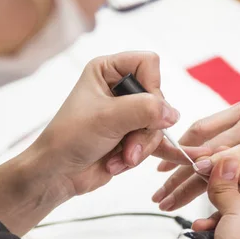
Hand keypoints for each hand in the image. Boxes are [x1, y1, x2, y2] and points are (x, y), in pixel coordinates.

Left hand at [24, 51, 202, 197]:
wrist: (56, 174)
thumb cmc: (68, 139)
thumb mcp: (106, 118)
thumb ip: (143, 110)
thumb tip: (172, 114)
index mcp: (107, 71)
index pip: (148, 63)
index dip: (150, 87)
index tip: (139, 108)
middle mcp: (119, 89)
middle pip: (157, 99)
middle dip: (144, 128)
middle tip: (126, 145)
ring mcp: (127, 114)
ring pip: (158, 125)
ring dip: (141, 147)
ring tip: (122, 159)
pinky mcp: (132, 136)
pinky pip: (156, 140)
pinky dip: (161, 151)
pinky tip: (182, 157)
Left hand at [153, 89, 239, 210]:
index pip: (202, 129)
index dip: (179, 148)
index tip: (164, 165)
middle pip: (198, 144)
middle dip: (173, 168)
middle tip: (155, 189)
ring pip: (211, 155)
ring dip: (185, 179)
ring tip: (166, 199)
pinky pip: (238, 157)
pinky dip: (216, 167)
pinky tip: (200, 178)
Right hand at [183, 157, 239, 238]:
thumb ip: (229, 185)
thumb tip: (224, 161)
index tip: (225, 157)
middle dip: (225, 191)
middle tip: (209, 172)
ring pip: (226, 213)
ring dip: (213, 211)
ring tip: (206, 211)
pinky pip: (214, 230)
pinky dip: (205, 228)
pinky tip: (201, 231)